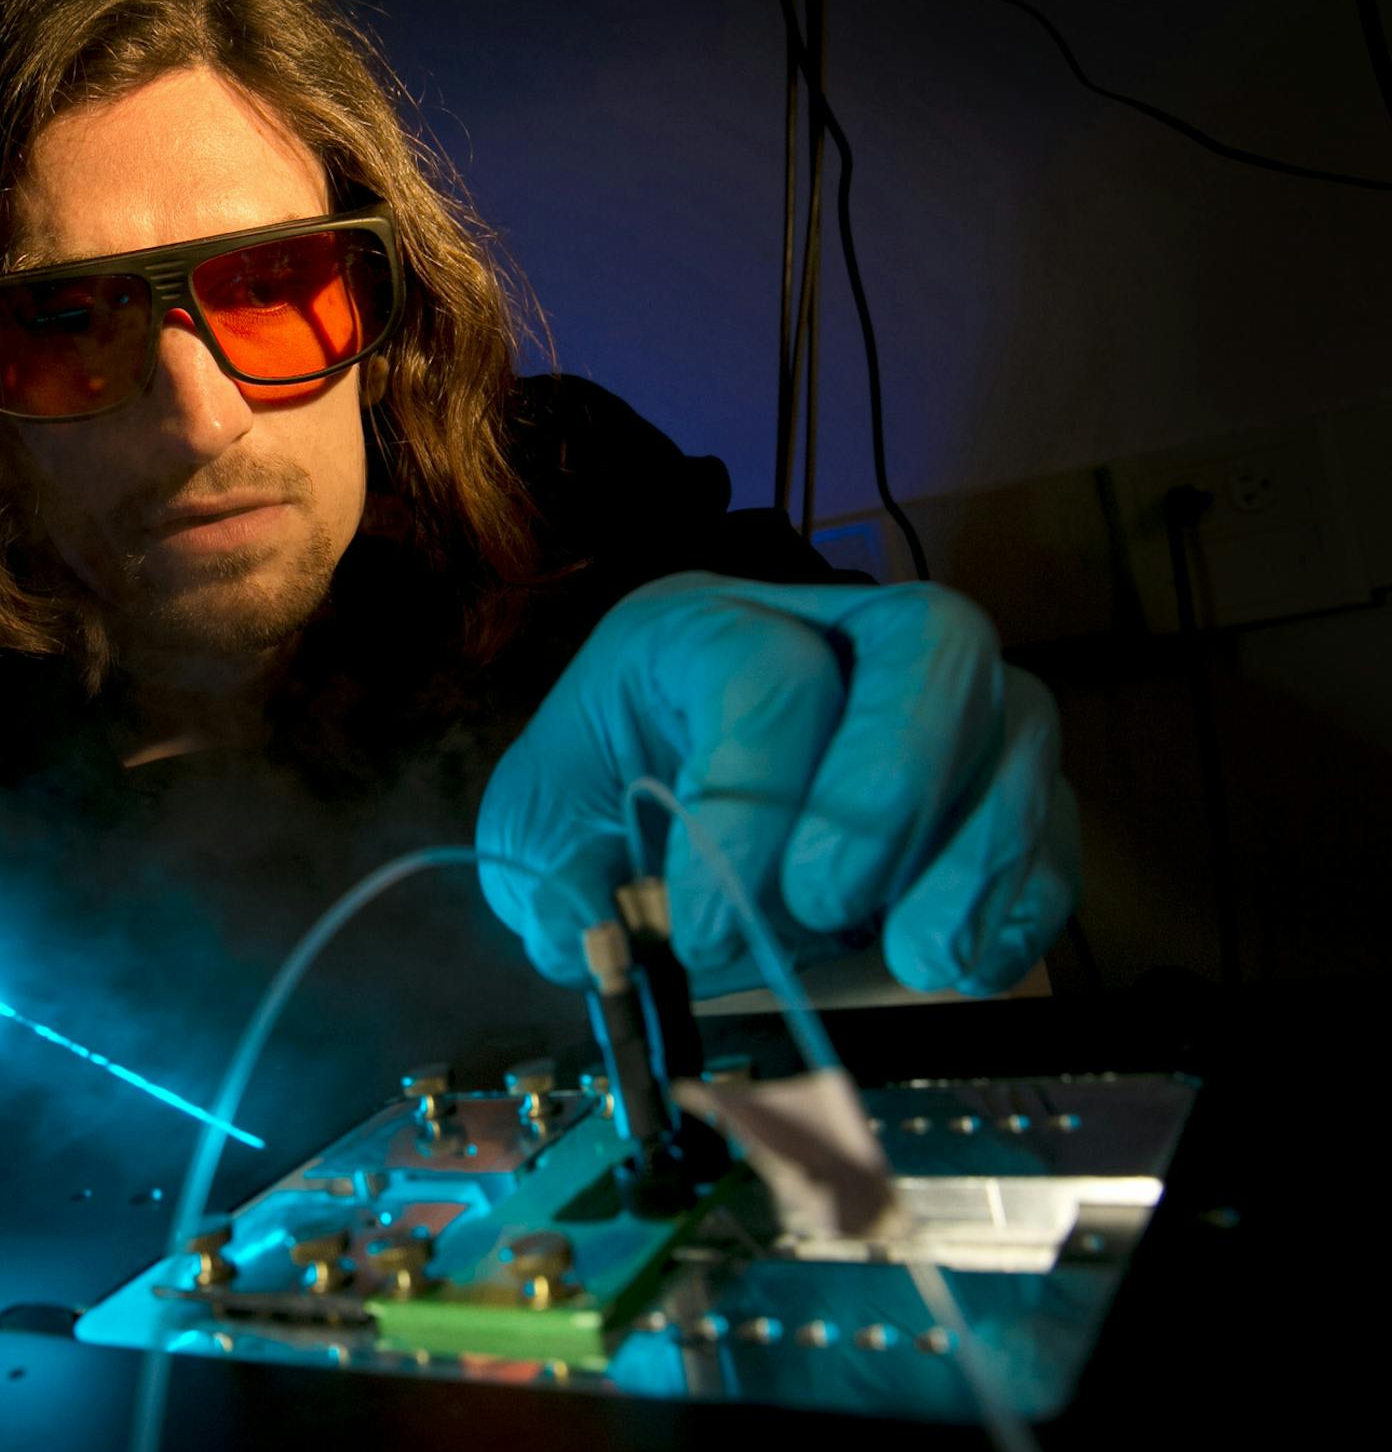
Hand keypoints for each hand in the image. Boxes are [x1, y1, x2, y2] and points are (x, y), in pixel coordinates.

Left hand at [476, 573, 1078, 998]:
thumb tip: (619, 944)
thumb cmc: (592, 813)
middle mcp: (834, 632)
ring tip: (915, 958)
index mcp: (703, 628)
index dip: (744, 804)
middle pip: (931, 638)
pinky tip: (966, 966)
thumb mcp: (536, 840)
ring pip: (1019, 718)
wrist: (635, 834)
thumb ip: (561, 888)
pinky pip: (1058, 818)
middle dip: (890, 782)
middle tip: (827, 906)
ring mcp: (934, 701)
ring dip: (975, 852)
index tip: (704, 930)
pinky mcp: (992, 782)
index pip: (763, 672)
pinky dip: (1027, 897)